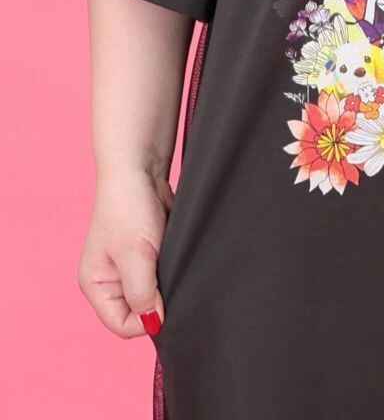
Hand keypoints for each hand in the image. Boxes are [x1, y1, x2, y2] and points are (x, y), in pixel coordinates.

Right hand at [78, 170, 171, 337]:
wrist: (140, 168)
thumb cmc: (129, 207)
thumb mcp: (136, 255)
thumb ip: (142, 293)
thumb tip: (153, 324)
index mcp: (97, 285)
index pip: (121, 324)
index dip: (147, 320)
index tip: (167, 301)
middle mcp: (110, 280)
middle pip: (138, 312)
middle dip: (158, 302)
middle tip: (173, 280)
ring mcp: (129, 266)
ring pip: (153, 294)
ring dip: (167, 285)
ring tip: (173, 263)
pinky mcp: (147, 253)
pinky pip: (162, 275)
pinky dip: (172, 270)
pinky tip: (177, 258)